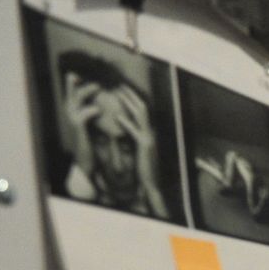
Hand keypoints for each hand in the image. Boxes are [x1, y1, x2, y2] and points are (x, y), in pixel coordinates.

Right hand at [61, 73, 104, 183]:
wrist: (88, 157)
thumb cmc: (92, 139)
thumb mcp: (93, 120)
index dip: (76, 81)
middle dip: (76, 81)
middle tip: (85, 72)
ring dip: (87, 91)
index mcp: (74, 109)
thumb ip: (94, 108)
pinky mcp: (78, 128)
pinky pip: (82, 116)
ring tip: (98, 86)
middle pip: (71, 91)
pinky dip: (90, 110)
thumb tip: (101, 96)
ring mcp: (73, 119)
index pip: (73, 91)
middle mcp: (70, 112)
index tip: (85, 73)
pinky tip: (98, 109)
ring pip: (76, 99)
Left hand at [107, 84, 165, 215]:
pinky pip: (135, 131)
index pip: (142, 111)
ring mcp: (149, 138)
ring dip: (129, 102)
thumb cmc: (143, 168)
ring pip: (141, 114)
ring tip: (118, 94)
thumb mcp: (138, 149)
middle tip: (119, 85)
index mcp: (149, 132)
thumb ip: (133, 137)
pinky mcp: (145, 146)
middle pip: (143, 107)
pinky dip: (126, 122)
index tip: (121, 90)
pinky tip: (117, 116)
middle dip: (131, 95)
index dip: (132, 99)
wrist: (151, 184)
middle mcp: (151, 132)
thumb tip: (123, 127)